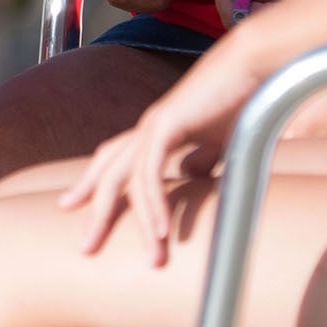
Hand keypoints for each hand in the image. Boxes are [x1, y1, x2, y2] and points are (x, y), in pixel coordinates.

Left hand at [59, 40, 259, 262]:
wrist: (256, 68)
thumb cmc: (241, 100)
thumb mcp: (217, 141)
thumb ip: (201, 159)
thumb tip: (191, 178)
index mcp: (155, 130)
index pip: (112, 159)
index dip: (91, 183)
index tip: (70, 206)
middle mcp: (147, 127)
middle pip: (107, 172)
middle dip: (96, 211)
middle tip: (86, 248)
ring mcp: (154, 124)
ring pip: (128, 179)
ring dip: (141, 223)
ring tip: (152, 258)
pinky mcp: (167, 124)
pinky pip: (150, 171)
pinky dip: (154, 202)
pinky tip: (162, 231)